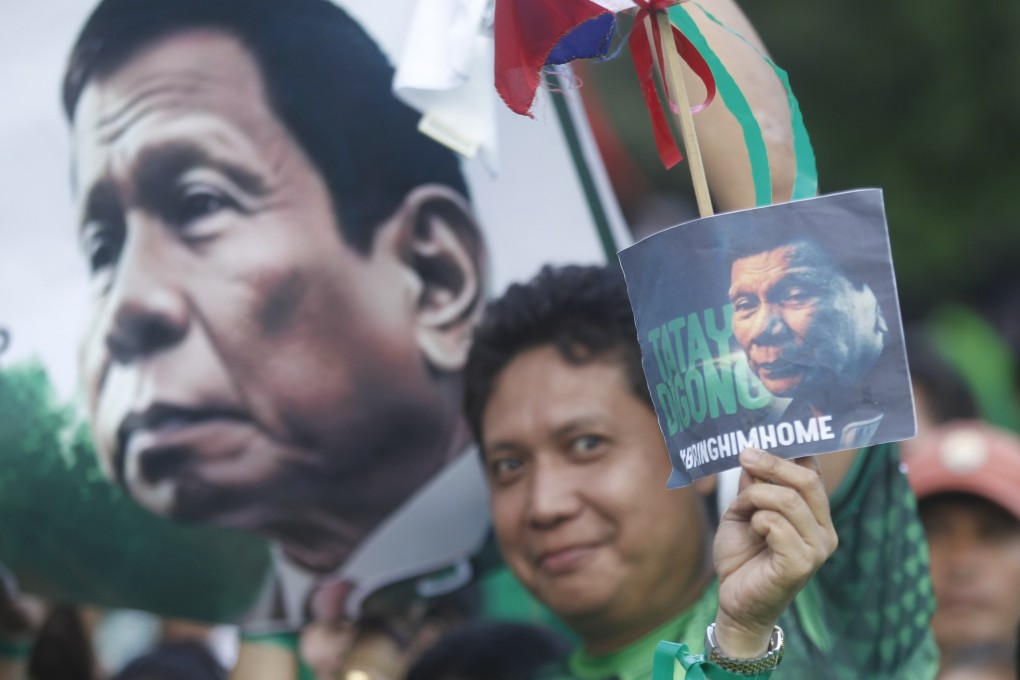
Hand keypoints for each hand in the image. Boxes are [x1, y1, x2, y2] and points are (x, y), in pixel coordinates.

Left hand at [712, 449, 836, 657]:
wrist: (735, 602)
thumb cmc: (742, 557)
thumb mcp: (743, 512)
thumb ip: (753, 485)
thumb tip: (753, 452)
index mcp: (816, 515)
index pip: (814, 472)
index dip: (797, 448)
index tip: (776, 426)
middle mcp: (825, 531)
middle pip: (807, 481)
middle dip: (772, 463)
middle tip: (745, 454)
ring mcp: (817, 549)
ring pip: (788, 500)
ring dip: (756, 497)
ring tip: (741, 509)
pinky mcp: (802, 564)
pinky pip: (776, 524)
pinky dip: (757, 520)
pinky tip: (753, 531)